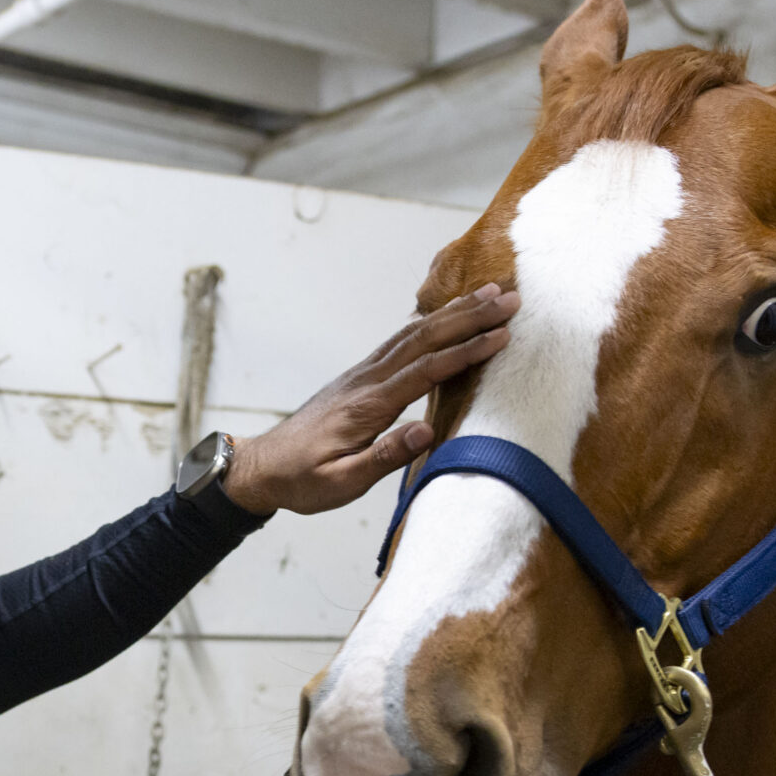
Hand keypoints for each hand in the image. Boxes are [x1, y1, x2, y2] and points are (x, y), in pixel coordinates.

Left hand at [220, 285, 517, 516]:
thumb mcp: (341, 483)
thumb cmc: (303, 480)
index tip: (502, 335)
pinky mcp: (360, 377)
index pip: (425, 370)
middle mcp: (366, 380)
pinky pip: (400, 340)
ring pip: (413, 332)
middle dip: (469, 317)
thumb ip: (382, 458)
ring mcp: (362, 374)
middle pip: (424, 338)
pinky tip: (445, 314)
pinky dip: (429, 321)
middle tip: (511, 297)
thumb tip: (425, 432)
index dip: (465, 351)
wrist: (264, 467)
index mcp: (367, 406)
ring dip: (453, 312)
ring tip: (490, 293)